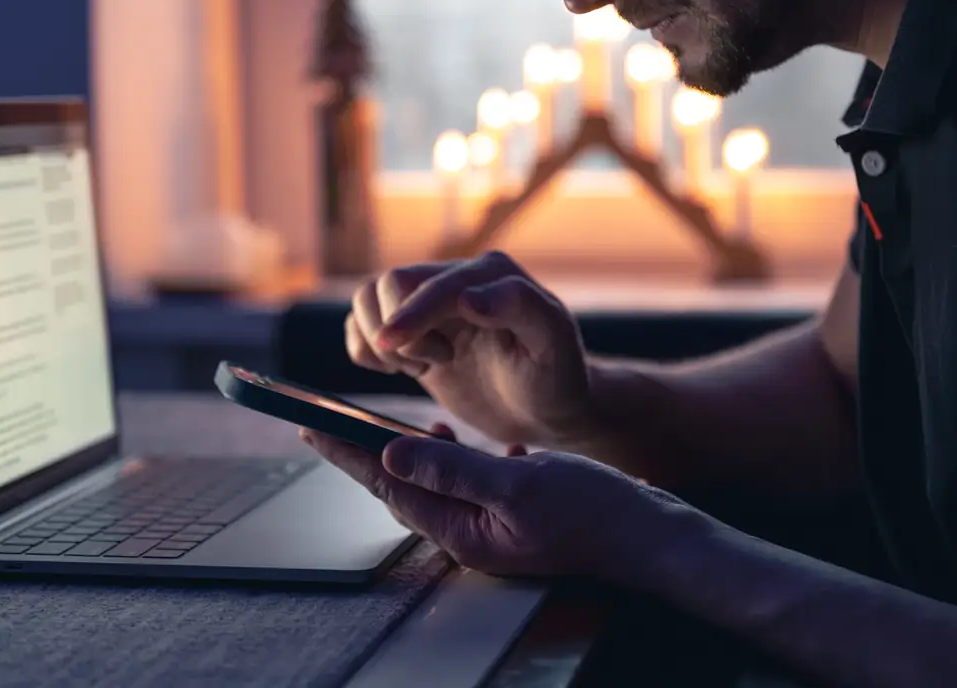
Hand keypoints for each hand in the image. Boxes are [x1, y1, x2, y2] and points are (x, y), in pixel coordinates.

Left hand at [301, 423, 687, 582]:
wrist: (648, 534)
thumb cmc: (591, 512)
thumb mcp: (517, 486)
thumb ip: (454, 471)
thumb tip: (392, 455)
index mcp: (462, 531)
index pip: (388, 487)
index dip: (347, 454)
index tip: (309, 427)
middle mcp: (468, 533)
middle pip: (403, 486)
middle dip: (367, 452)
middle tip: (331, 421)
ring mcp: (490, 526)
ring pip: (436, 483)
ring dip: (415, 453)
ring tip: (401, 428)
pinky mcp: (511, 514)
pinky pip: (470, 484)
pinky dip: (460, 459)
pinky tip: (467, 441)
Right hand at [346, 251, 594, 446]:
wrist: (545, 406)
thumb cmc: (555, 378)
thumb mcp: (553, 344)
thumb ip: (521, 308)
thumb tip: (468, 296)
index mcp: (491, 274)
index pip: (432, 285)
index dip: (409, 314)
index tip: (391, 346)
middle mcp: (456, 278)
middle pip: (389, 284)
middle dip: (397, 331)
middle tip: (434, 364)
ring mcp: (430, 303)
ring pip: (367, 298)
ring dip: (378, 339)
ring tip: (419, 367)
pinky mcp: (411, 330)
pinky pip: (361, 324)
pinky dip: (364, 349)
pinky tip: (404, 370)